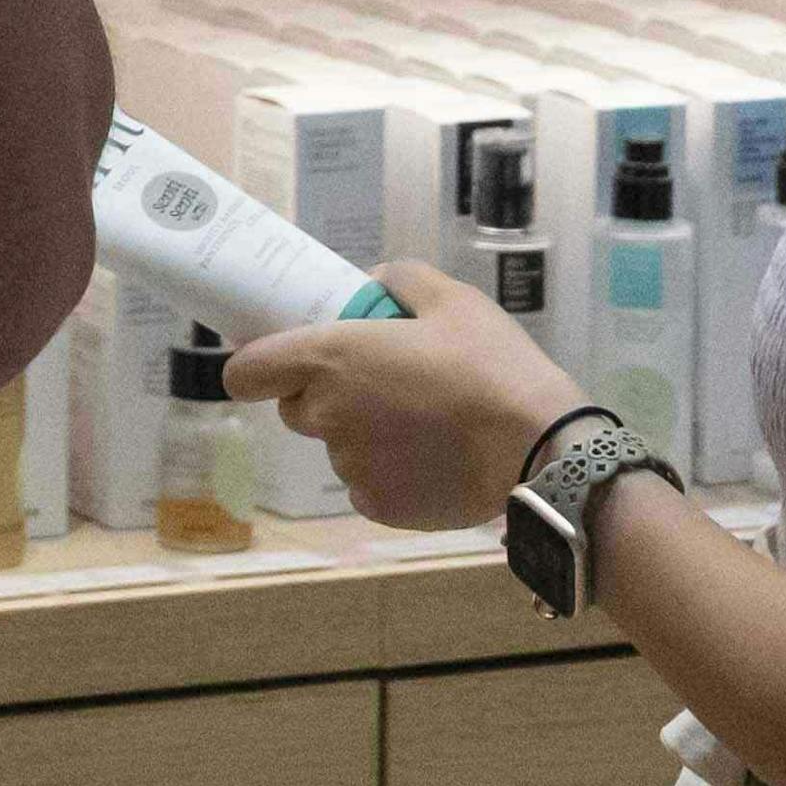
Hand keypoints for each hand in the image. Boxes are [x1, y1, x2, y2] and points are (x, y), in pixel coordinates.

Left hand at [223, 279, 589, 537]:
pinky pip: (367, 484)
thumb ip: (400, 279)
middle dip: (325, 396)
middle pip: (297, 409)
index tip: (281, 362)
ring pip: (338, 447)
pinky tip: (433, 458)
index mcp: (330, 360)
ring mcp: (350, 468)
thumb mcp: (452, 298)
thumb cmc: (492, 365)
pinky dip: (389, 473)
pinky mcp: (378, 507)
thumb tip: (373, 281)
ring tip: (423, 423)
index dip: (257, 367)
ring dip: (363, 434)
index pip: (246, 373)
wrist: (539, 449)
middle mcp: (327, 417)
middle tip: (382, 384)